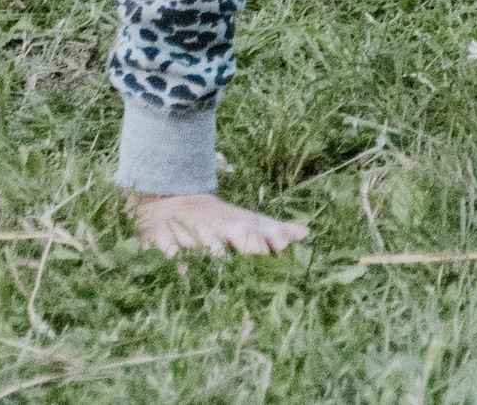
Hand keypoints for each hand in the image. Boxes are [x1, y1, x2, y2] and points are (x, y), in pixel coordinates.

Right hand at [129, 192, 307, 258]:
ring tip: (223, 263)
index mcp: (239, 223)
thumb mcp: (245, 220)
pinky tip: (183, 271)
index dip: (272, 238)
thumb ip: (273, 229)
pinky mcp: (169, 241)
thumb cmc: (218, 220)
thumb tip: (307, 233)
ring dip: (216, 251)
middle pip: (238, 233)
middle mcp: (220, 227)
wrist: (172, 204)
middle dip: (249, 244)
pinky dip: (178, 260)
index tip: (284, 249)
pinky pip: (173, 251)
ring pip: (207, 241)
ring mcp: (195, 233)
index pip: (260, 229)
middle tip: (260, 257)